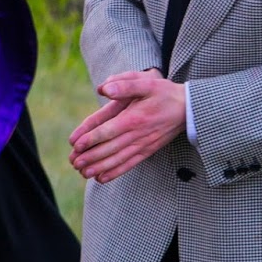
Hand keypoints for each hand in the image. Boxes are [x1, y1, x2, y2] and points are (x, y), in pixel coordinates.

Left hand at [68, 70, 185, 182]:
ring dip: (100, 168)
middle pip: (110, 149)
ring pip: (118, 160)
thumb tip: (103, 89)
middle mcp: (138, 135)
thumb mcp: (146, 83)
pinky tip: (102, 179)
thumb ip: (125, 84)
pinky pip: (129, 165)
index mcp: (134, 118)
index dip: (91, 139)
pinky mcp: (148, 151)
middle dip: (91, 157)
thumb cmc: (164, 93)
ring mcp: (143, 145)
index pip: (108, 131)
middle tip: (74, 163)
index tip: (76, 145)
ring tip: (83, 173)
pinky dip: (115, 173)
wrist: (188, 108)